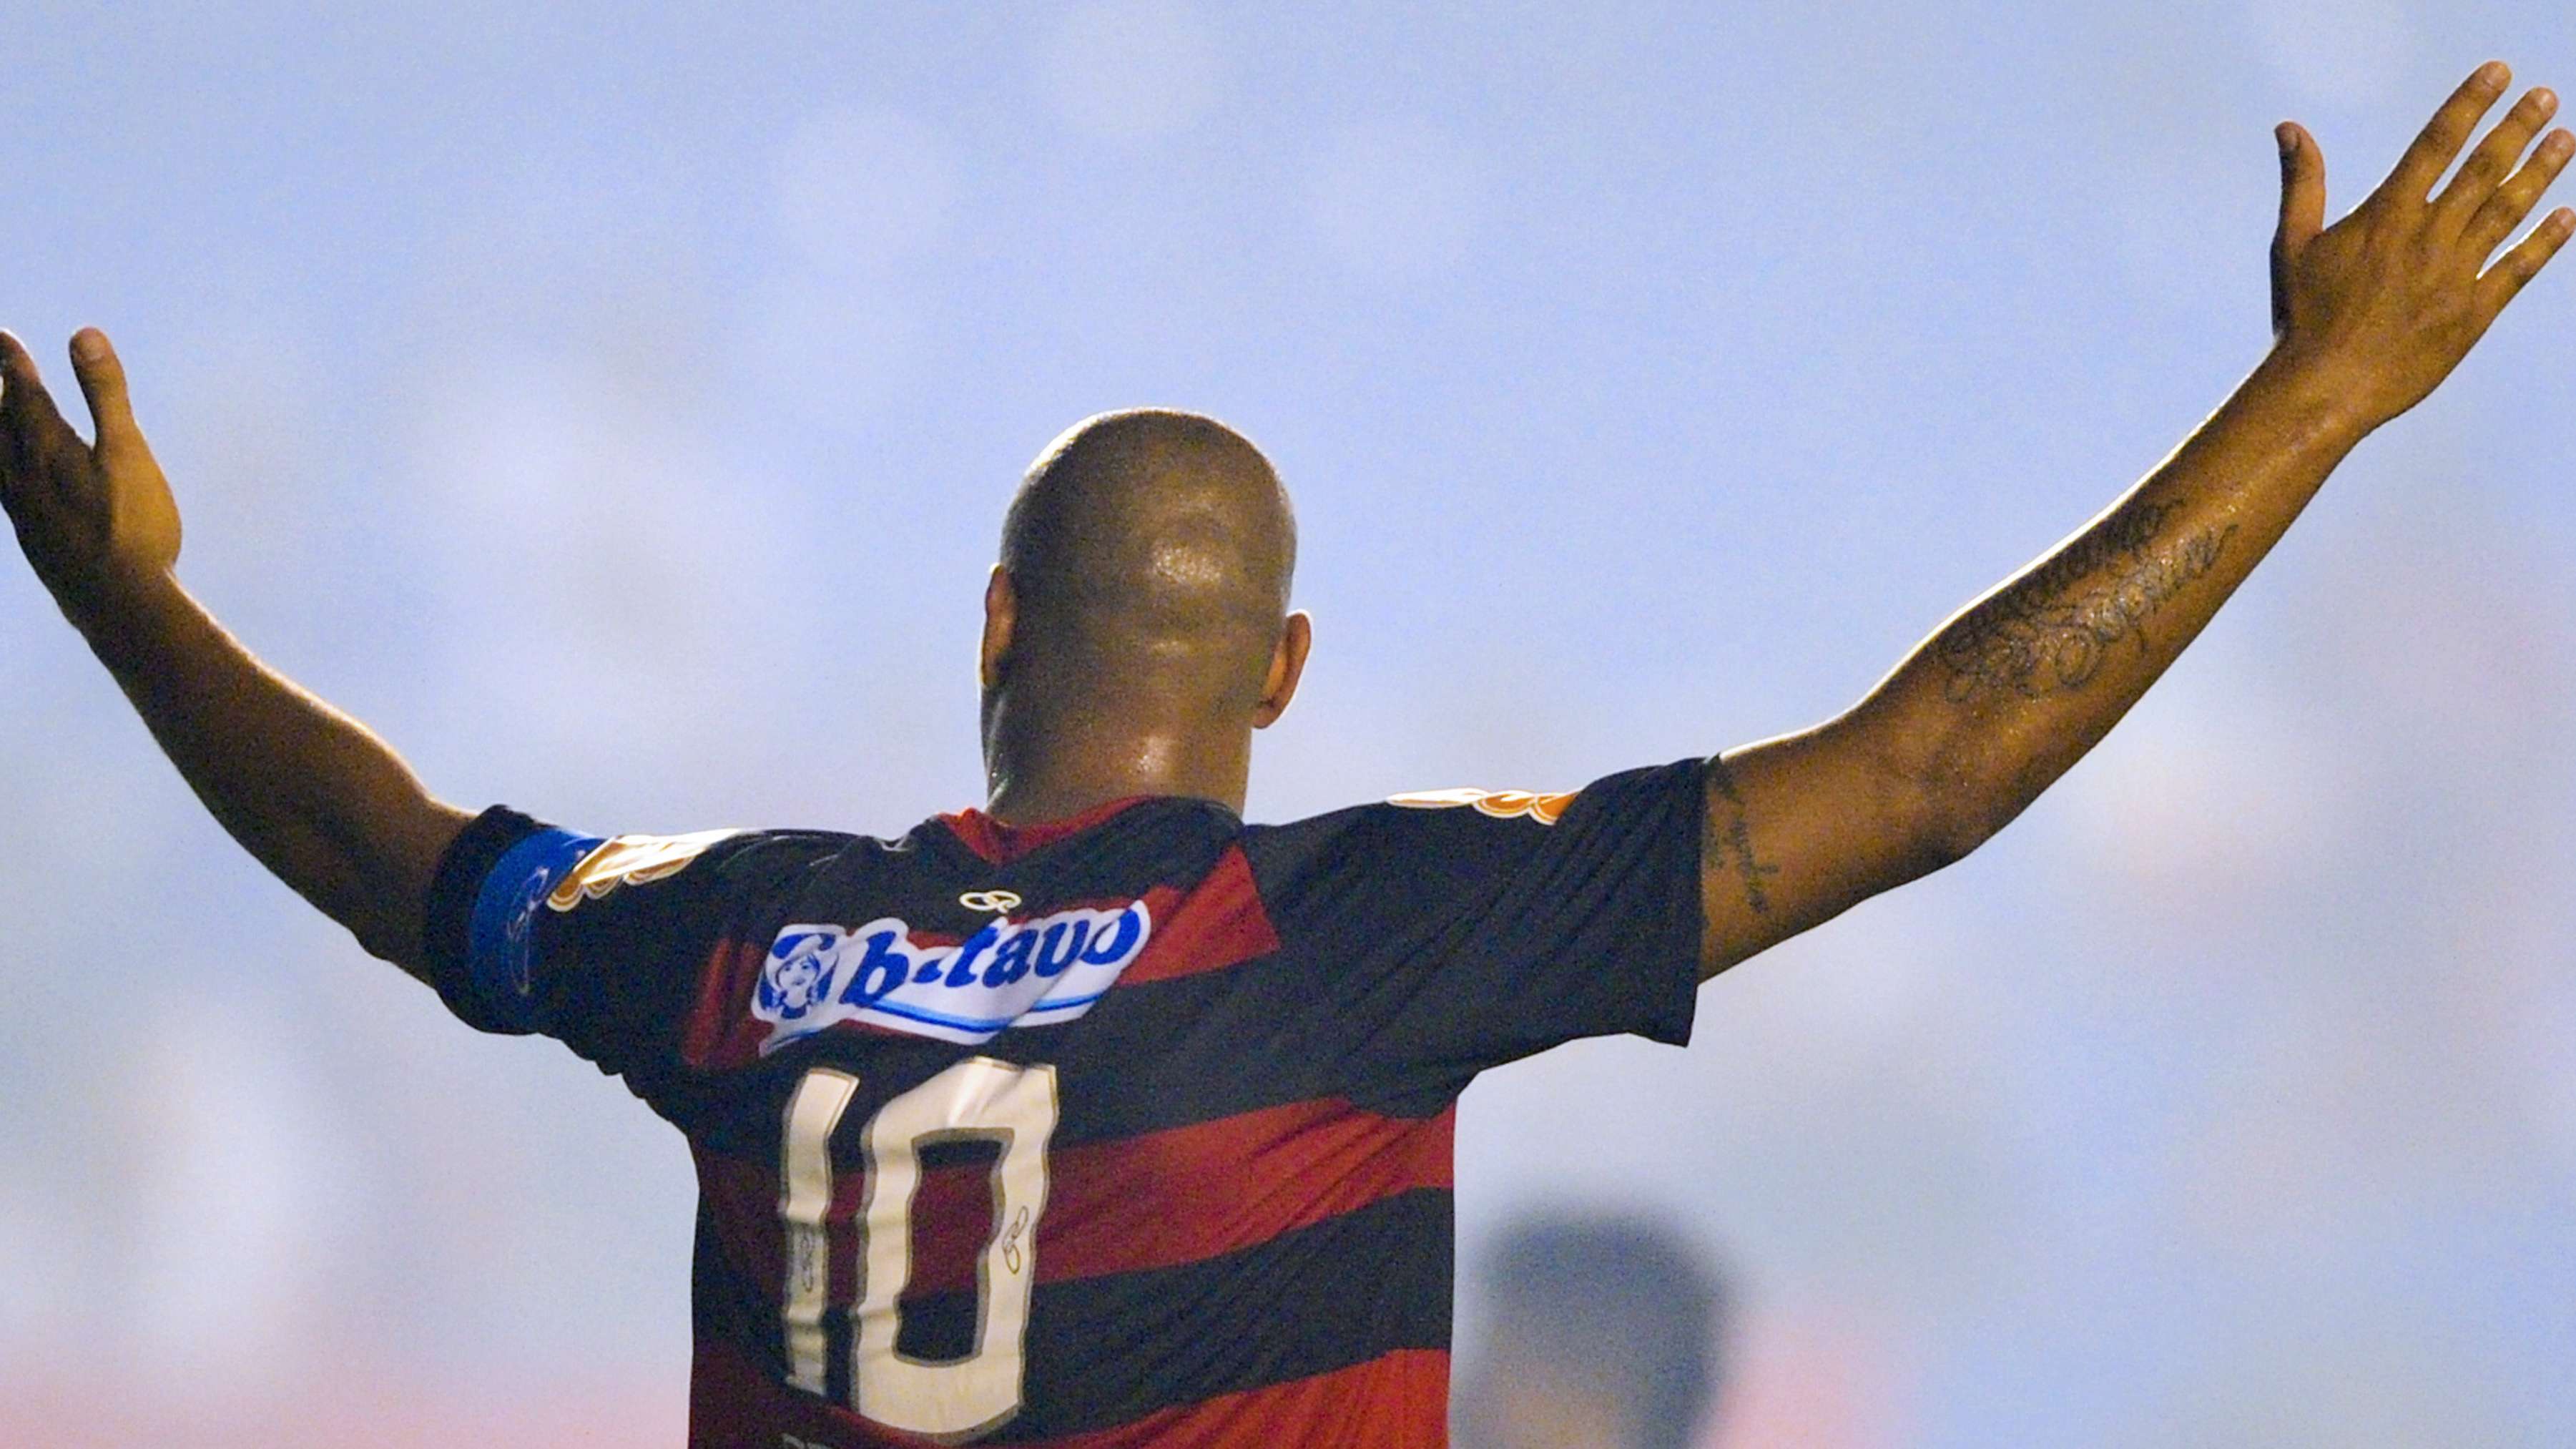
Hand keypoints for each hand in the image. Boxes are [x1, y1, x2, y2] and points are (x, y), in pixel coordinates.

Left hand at [0, 327, 180, 625]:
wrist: (119, 605)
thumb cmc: (133, 528)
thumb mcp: (127, 453)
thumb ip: (105, 394)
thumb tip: (83, 334)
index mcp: (47, 450)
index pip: (20, 392)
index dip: (10, 361)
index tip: (1, 336)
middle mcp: (23, 477)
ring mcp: (23, 510)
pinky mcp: (32, 537)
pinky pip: (2, 491)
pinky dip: (2, 470)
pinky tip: (13, 481)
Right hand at [2269, 62, 2573, 427]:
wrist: (2325, 390)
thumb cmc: (2303, 317)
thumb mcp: (2291, 244)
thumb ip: (2303, 182)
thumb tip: (2289, 128)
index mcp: (2384, 217)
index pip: (2435, 145)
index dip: (2469, 105)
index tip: (2498, 74)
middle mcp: (2426, 239)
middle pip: (2482, 170)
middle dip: (2517, 128)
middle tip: (2545, 97)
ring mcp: (2453, 276)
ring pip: (2507, 212)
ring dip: (2540, 172)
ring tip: (2566, 139)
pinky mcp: (2471, 315)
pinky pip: (2517, 270)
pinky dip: (2544, 241)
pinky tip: (2566, 215)